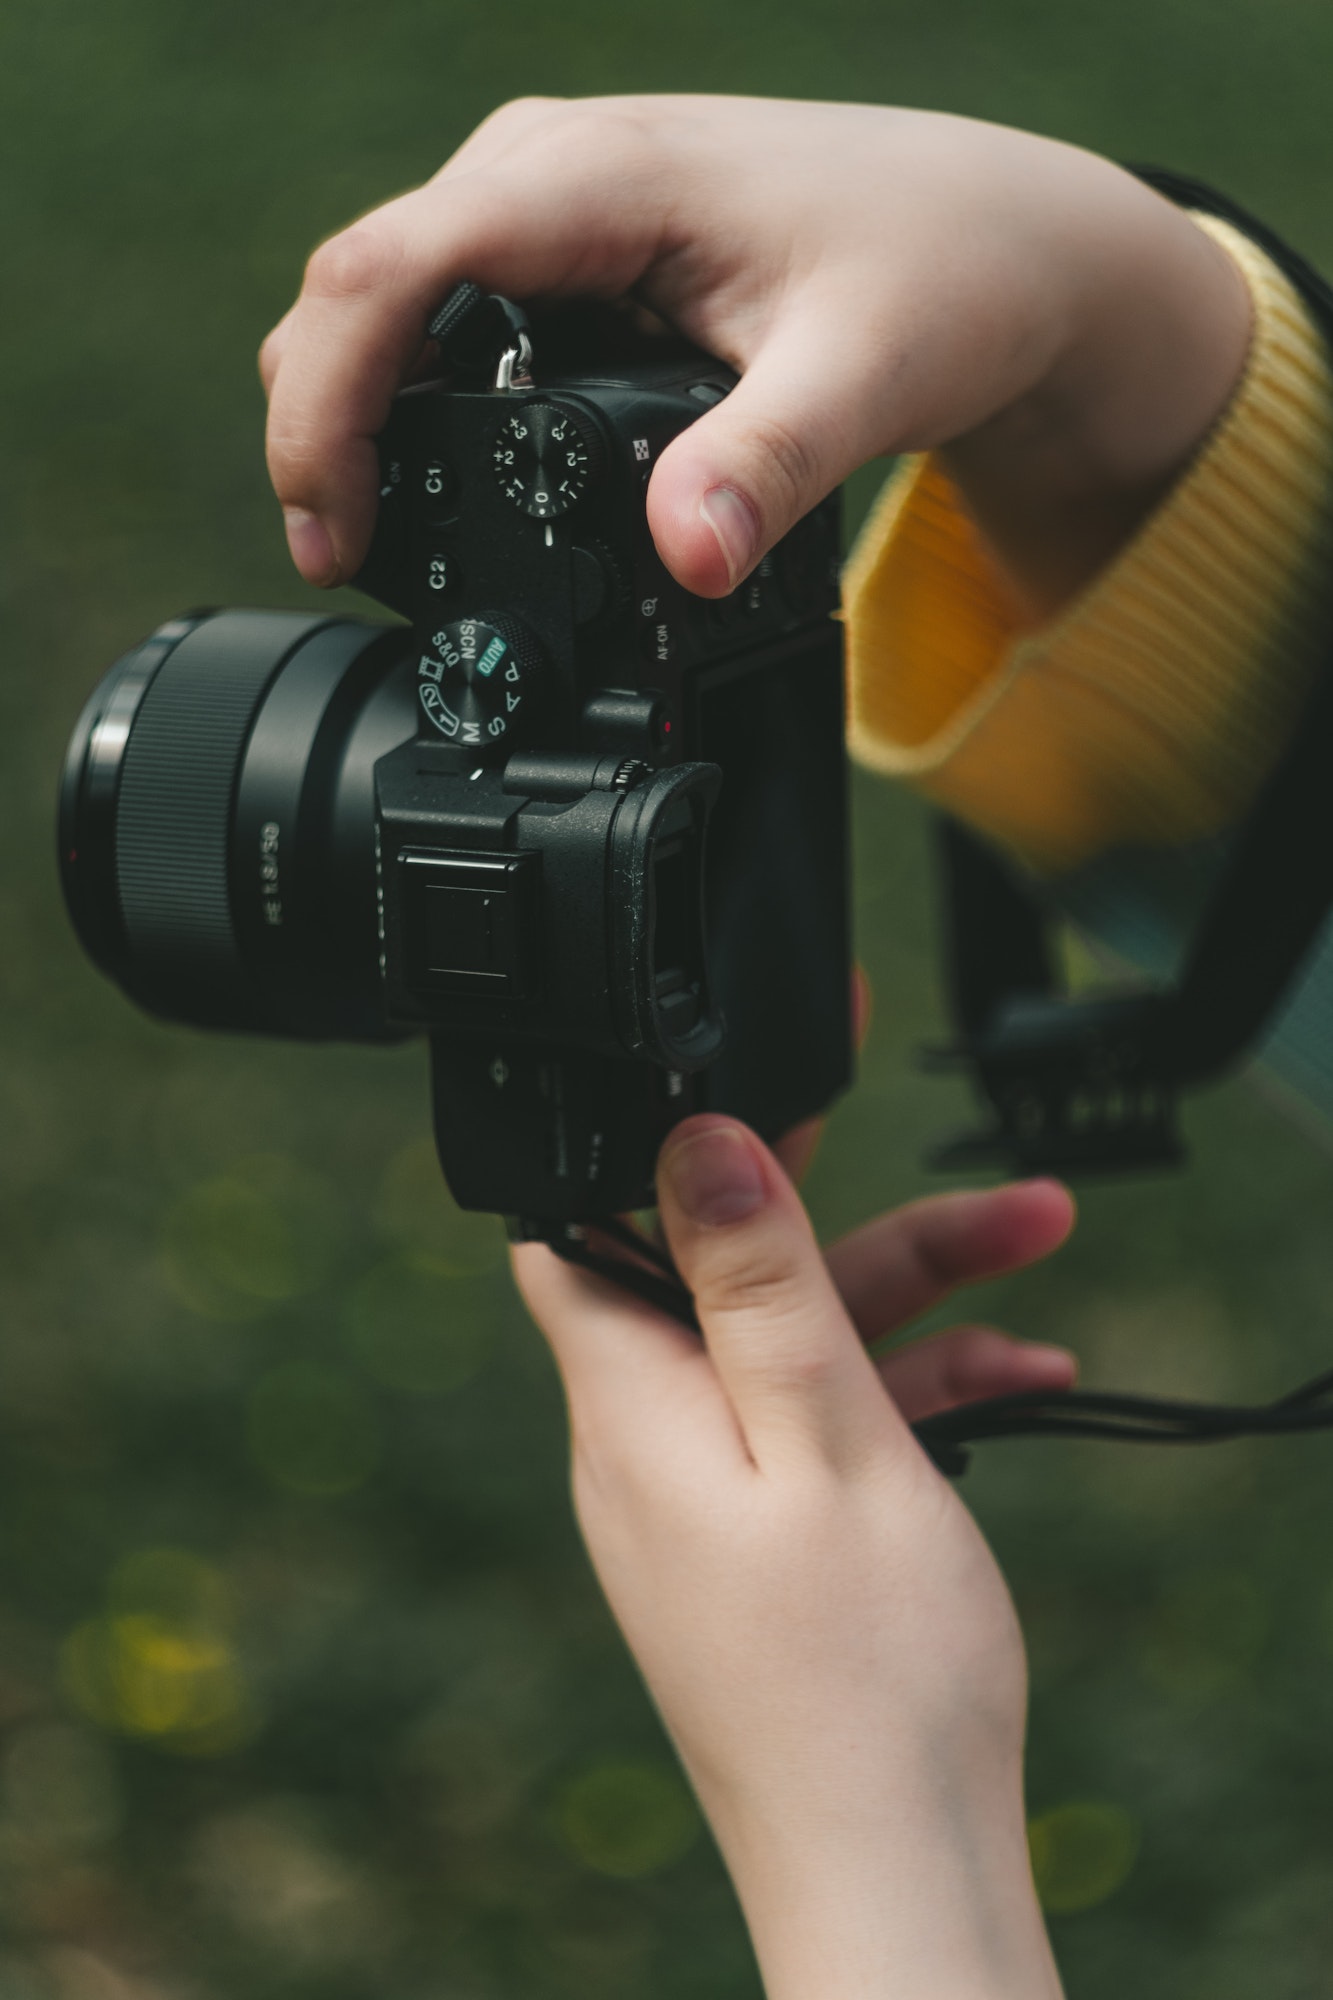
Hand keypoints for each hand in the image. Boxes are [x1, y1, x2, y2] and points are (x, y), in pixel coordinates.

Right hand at [261, 95, 1247, 618]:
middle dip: (324, 426)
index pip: (393, 269)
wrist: (999, 237)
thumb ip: (767, 466)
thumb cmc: (942, 276)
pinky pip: (444, 315)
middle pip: (358, 285)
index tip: (333, 530)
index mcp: (600, 177)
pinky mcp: (566, 253)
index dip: (329, 404)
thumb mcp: (866, 376)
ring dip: (359, 414)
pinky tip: (444, 484)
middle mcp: (550, 170)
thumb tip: (681, 562)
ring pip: (389, 299)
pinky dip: (415, 400)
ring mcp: (550, 206)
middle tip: (348, 566)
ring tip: (380, 542)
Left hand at [513, 1115, 1071, 1999]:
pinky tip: (1023, 1379)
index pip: (583, 1222)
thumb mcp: (827, 1441)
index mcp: (632, 1405)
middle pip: (724, 1272)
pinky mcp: (756, 1539)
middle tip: (945, 1149)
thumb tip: (688, 1135)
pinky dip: (911, 1389)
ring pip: (793, 1346)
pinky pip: (818, 1426)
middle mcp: (646, 1442)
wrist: (893, 1871)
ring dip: (915, 1291)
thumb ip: (758, 1284)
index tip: (742, 1074)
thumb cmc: (865, 1678)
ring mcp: (702, 1494)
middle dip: (847, 1208)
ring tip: (1040, 1234)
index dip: (649, 1135)